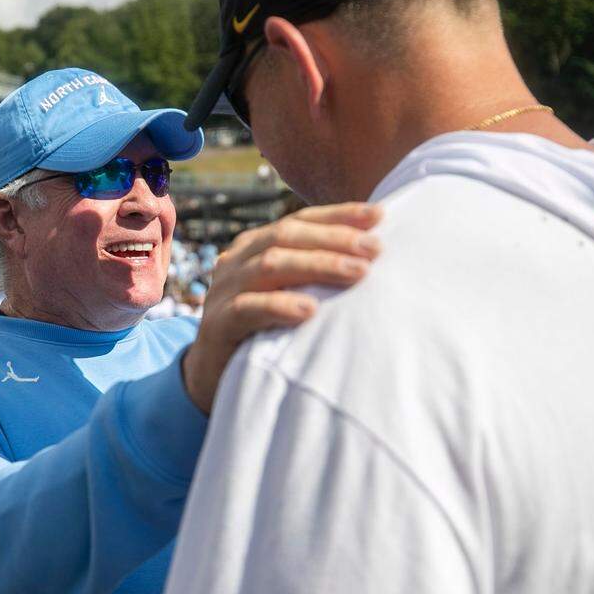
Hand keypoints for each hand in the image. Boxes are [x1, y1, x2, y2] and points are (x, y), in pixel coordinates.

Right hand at [183, 202, 381, 412]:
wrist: (214, 378)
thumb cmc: (264, 333)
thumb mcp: (287, 294)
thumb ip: (314, 274)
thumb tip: (372, 255)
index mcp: (254, 247)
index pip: (299, 222)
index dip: (338, 215)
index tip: (379, 216)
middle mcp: (236, 262)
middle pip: (285, 236)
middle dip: (334, 239)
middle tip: (375, 248)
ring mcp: (222, 292)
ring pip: (270, 266)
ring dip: (318, 266)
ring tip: (358, 273)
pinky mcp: (217, 325)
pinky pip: (248, 308)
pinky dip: (280, 306)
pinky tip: (310, 311)